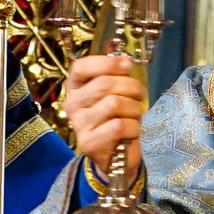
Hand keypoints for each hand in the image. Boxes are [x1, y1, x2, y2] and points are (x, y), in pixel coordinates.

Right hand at [61, 54, 145, 183]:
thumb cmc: (116, 118)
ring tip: (136, 114)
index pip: (81, 67)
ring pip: (113, 104)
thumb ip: (116, 74)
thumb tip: (125, 57)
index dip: (106, 63)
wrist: (115, 155)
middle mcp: (72, 104)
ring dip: (134, 108)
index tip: (127, 65)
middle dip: (131, 87)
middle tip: (141, 94)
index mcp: (75, 87)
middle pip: (104, 84)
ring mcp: (78, 124)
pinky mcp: (88, 143)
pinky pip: (118, 126)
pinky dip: (133, 126)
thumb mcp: (115, 93)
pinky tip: (132, 130)